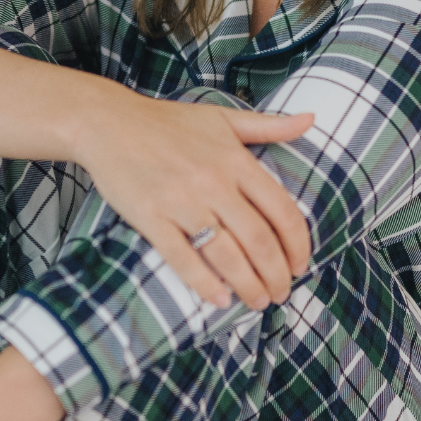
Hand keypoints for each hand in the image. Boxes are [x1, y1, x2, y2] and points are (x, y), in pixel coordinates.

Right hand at [70, 91, 313, 310]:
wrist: (108, 122)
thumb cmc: (167, 122)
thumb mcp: (223, 118)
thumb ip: (269, 125)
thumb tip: (311, 119)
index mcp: (236, 161)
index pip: (282, 211)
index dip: (297, 245)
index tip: (300, 265)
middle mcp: (214, 183)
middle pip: (259, 240)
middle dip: (276, 275)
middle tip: (281, 292)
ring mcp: (182, 202)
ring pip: (227, 255)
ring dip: (248, 286)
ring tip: (258, 302)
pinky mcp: (151, 218)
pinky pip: (183, 258)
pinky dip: (204, 283)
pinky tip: (219, 299)